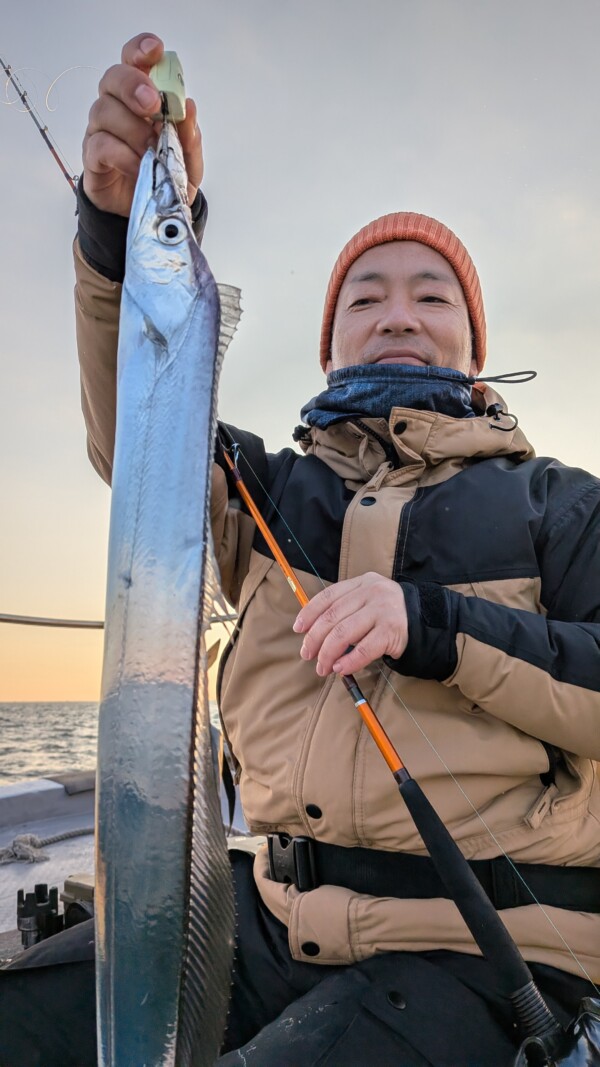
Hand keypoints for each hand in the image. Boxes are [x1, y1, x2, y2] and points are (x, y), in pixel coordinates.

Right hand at [82, 33, 203, 216]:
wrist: (151, 215)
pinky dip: (122, 155)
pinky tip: (139, 166)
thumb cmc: (166, 177)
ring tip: (152, 151)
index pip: (134, 62)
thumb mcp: (188, 162)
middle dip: (132, 85)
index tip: (155, 50)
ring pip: (104, 110)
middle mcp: (117, 107)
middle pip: (112, 77)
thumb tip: (189, 107)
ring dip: (132, 129)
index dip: (141, 50)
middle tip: (152, 105)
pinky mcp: (93, 157)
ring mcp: (101, 131)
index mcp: (141, 98)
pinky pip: (99, 145)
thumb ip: (189, 137)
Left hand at [293, 573, 408, 676]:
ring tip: (323, 667)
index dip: (309, 613)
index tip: (298, 629)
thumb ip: (346, 609)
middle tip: (307, 655)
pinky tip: (340, 669)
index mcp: (362, 583)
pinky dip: (349, 661)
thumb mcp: (369, 602)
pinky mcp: (392, 631)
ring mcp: (383, 611)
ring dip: (328, 654)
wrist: (426, 623)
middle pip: (332, 616)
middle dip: (315, 639)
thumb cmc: (389, 615)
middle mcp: (372, 593)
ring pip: (344, 633)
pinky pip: (364, 649)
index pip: (329, 596)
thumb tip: (312, 632)